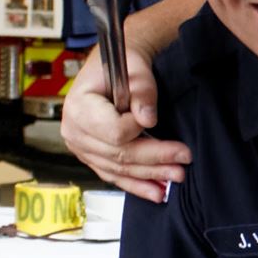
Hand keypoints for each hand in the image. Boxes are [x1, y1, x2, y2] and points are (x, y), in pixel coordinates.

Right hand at [61, 46, 188, 201]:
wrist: (111, 69)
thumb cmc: (121, 65)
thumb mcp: (135, 69)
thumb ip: (142, 92)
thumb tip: (147, 120)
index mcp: (79, 107)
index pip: (114, 132)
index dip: (137, 129)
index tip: (152, 119)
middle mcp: (74, 131)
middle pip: (119, 154)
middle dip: (154, 159)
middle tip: (183, 159)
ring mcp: (81, 147)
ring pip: (119, 168)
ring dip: (149, 176)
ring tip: (176, 176)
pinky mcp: (91, 157)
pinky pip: (114, 175)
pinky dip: (136, 184)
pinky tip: (156, 192)